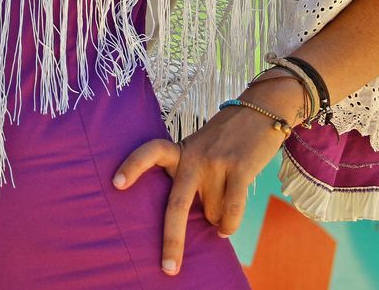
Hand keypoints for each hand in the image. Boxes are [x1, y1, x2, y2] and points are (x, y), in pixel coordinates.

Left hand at [113, 77, 305, 275]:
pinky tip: (226, 229)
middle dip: (172, 240)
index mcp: (181, 150)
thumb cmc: (227, 138)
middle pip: (177, 204)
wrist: (262, 109)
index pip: (151, 151)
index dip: (133, 165)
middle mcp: (195, 156)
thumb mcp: (200, 148)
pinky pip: (232, 210)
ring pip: (212, 213)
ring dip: (218, 220)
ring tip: (224, 205)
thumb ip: (189, 175)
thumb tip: (189, 220)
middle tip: (168, 268)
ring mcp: (217, 162)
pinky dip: (229, 225)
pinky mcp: (240, 167)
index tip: (116, 183)